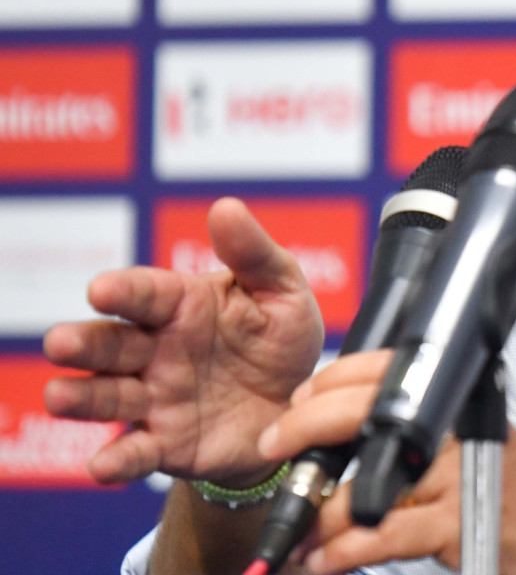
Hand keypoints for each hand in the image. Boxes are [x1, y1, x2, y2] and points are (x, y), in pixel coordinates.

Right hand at [42, 197, 323, 486]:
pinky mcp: (166, 443)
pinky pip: (137, 453)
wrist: (298, 407)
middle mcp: (157, 350)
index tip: (101, 289)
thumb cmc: (281, 339)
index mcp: (182, 306)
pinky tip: (103, 466)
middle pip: (111, 344)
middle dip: (84, 342)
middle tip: (60, 342)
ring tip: (58, 396)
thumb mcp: (282, 291)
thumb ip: (254, 254)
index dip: (123, 290)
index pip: (145, 294)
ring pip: (108, 396)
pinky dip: (117, 461)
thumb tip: (226, 208)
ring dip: (81, 397)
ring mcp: (156, 398)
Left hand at [257, 352, 515, 574]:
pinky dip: (342, 551)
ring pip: (362, 486)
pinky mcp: (455, 525)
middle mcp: (458, 429)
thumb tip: (343, 429)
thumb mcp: (476, 444)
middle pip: (365, 413)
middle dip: (305, 429)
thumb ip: (423, 433)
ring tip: (297, 533)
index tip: (298, 403)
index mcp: (460, 403)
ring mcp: (457, 476)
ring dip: (317, 514)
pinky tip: (324, 560)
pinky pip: (380, 536)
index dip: (331, 382)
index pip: (386, 369)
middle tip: (274, 448)